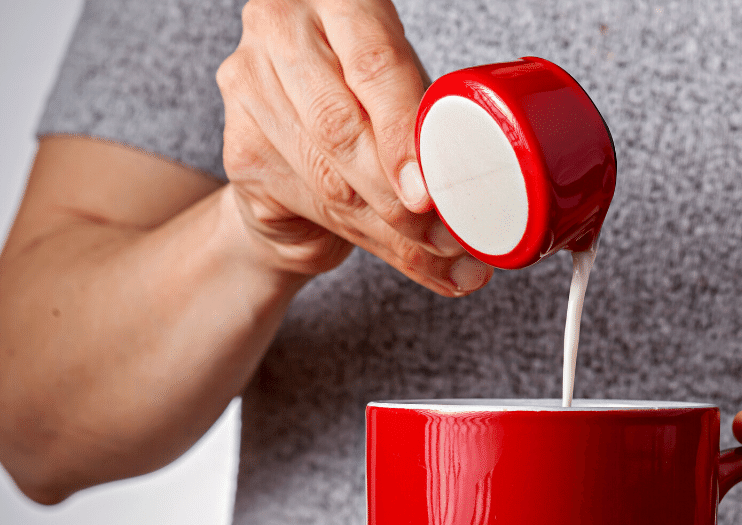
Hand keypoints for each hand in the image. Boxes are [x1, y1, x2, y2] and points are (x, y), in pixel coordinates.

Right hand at [215, 0, 491, 294]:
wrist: (297, 140)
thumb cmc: (368, 101)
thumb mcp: (404, 90)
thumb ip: (428, 121)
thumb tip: (481, 190)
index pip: (375, 64)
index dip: (405, 133)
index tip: (431, 191)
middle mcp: (282, 29)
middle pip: (343, 129)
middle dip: (401, 197)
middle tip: (450, 236)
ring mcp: (249, 86)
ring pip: (331, 180)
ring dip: (394, 230)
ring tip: (444, 254)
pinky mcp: (239, 148)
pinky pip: (315, 206)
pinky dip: (371, 241)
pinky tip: (410, 257)